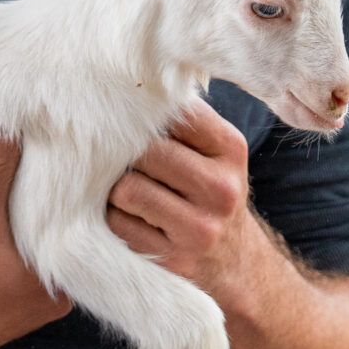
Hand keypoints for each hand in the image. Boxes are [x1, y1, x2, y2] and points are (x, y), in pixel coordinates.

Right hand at [0, 138, 69, 348]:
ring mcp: (30, 301)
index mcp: (63, 281)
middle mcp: (56, 295)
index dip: (70, 180)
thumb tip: (10, 120)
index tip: (57, 148)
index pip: (80, 216)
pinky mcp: (5, 301)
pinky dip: (6, 233)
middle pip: (60, 227)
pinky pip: (17, 256)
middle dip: (46, 193)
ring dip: (21, 213)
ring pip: (36, 240)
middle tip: (33, 153)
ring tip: (8, 178)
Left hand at [107, 99, 280, 305]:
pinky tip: (126, 218)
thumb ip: (182, 121)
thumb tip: (123, 82)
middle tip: (117, 158)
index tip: (125, 117)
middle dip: (124, 154)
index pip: (172, 114)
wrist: (236, 265)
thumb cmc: (210, 194)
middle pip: (145, 152)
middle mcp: (222, 188)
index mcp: (230, 149)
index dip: (141, 115)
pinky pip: (119, 226)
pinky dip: (113, 219)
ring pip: (127, 190)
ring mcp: (200, 228)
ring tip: (123, 189)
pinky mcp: (175, 260)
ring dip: (114, 189)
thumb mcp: (214, 153)